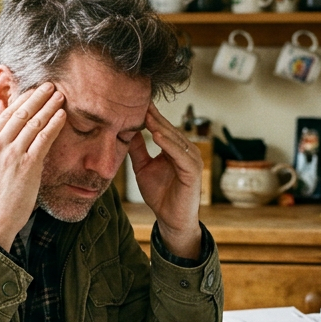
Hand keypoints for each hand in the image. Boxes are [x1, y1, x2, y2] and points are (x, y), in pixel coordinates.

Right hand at [0, 83, 66, 250]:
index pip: (6, 114)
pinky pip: (44, 138)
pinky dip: (54, 124)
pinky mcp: (27, 164)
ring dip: (49, 106)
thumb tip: (9, 138)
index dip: (22, 100)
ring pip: (34, 122)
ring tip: (60, 95)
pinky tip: (62, 115)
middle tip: (49, 85)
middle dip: (37, 96)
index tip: (33, 91)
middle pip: (21, 113)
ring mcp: (12, 154)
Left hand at [128, 103, 202, 257]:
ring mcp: (192, 160)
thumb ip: (138, 150)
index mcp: (175, 148)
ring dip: (161, 127)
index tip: (134, 102)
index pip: (162, 127)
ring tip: (147, 115)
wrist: (170, 220)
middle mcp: (186, 150)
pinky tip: (157, 135)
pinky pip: (181, 155)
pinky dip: (169, 144)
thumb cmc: (160, 194)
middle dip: (154, 116)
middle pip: (168, 129)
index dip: (149, 115)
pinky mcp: (193, 171)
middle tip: (140, 101)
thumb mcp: (143, 168)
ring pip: (175, 139)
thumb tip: (127, 131)